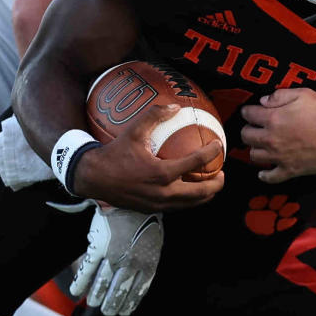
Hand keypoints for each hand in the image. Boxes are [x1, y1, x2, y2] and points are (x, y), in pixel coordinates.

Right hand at [70, 206, 162, 315]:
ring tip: (94, 304)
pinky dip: (80, 283)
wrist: (130, 199)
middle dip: (112, 305)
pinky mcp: (98, 248)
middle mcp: (131, 263)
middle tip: (107, 311)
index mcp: (148, 262)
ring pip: (102, 284)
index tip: (124, 312)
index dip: (129, 303)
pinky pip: (87, 271)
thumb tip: (141, 280)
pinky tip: (76, 292)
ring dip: (96, 297)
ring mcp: (113, 256)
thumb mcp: (155, 242)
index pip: (137, 291)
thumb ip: (148, 261)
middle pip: (119, 291)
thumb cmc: (145, 219)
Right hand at [73, 103, 224, 210]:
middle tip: (221, 173)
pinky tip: (189, 189)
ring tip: (211, 184)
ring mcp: (158, 204)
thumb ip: (155, 115)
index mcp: (162, 173)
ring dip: (204, 195)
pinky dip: (189, 200)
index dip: (211, 154)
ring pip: (190, 204)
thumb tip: (175, 106)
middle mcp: (163, 193)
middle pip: (200, 193)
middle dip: (215, 184)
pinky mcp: (152, 210)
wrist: (94, 178)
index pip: (195, 163)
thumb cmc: (114, 154)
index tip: (218, 145)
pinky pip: (177, 207)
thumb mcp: (133, 131)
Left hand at [240, 88, 315, 182]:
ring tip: (261, 145)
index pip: (248, 114)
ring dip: (255, 149)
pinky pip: (270, 177)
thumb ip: (280, 95)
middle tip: (254, 127)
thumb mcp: (303, 94)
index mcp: (273, 118)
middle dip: (248, 129)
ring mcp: (279, 156)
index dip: (248, 111)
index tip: (250, 111)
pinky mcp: (289, 170)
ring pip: (254, 156)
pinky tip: (264, 171)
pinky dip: (265, 175)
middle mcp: (271, 139)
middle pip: (246, 136)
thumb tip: (264, 101)